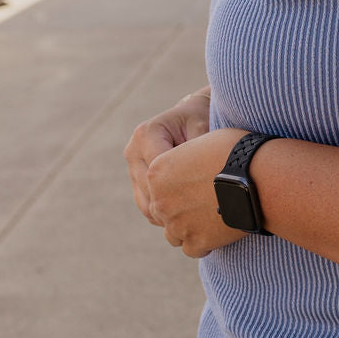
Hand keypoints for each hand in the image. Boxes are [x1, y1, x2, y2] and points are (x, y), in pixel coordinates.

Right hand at [124, 87, 212, 223]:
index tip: (204, 200)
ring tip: (193, 221)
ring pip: (145, 202)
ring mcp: (132, 167)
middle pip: (149, 189)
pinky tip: (184, 218)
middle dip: (174, 205)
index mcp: (146, 135)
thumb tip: (206, 176)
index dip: (181, 188)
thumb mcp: (204, 127)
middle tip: (201, 218)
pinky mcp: (136, 180)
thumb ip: (200, 149)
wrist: (188, 116)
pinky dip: (162, 214)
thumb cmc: (199, 119)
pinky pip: (146, 205)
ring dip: (166, 215)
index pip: (159, 171)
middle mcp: (133, 151)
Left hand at [147, 127, 251, 257]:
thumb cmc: (236, 152)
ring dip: (188, 229)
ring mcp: (176, 224)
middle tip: (204, 204)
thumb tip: (192, 165)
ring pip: (174, 234)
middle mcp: (160, 200)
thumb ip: (187, 158)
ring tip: (211, 220)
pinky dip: (203, 244)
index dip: (177, 187)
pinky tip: (217, 234)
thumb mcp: (202, 142)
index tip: (195, 186)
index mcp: (157, 172)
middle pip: (163, 211)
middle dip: (180, 210)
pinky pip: (192, 249)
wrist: (259, 176)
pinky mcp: (196, 242)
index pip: (159, 186)